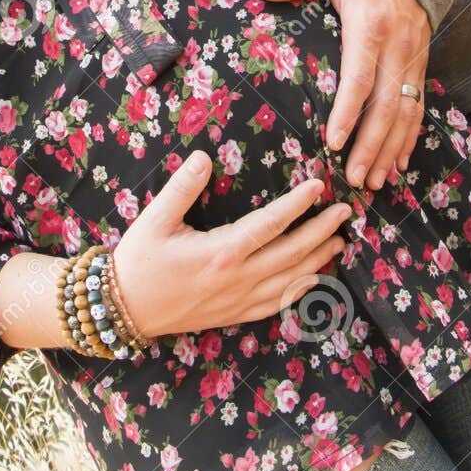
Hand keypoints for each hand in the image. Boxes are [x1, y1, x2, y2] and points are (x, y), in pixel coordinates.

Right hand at [111, 150, 351, 339]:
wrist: (124, 309)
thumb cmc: (139, 261)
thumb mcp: (155, 219)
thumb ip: (182, 187)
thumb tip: (204, 156)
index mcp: (221, 252)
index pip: (269, 224)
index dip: (297, 204)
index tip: (318, 186)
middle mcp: (237, 279)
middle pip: (291, 253)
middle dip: (322, 231)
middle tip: (346, 212)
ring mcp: (238, 300)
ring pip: (289, 280)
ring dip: (318, 260)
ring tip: (340, 242)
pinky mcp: (234, 315)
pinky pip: (276, 304)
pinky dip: (299, 290)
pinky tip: (313, 279)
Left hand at [254, 0, 431, 191]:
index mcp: (369, 24)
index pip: (360, 76)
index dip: (348, 111)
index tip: (333, 141)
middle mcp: (397, 47)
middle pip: (387, 105)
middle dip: (371, 145)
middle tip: (354, 178)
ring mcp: (412, 58)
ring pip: (406, 113)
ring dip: (391, 150)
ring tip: (374, 181)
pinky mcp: (420, 64)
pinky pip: (418, 107)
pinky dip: (409, 138)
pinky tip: (398, 164)